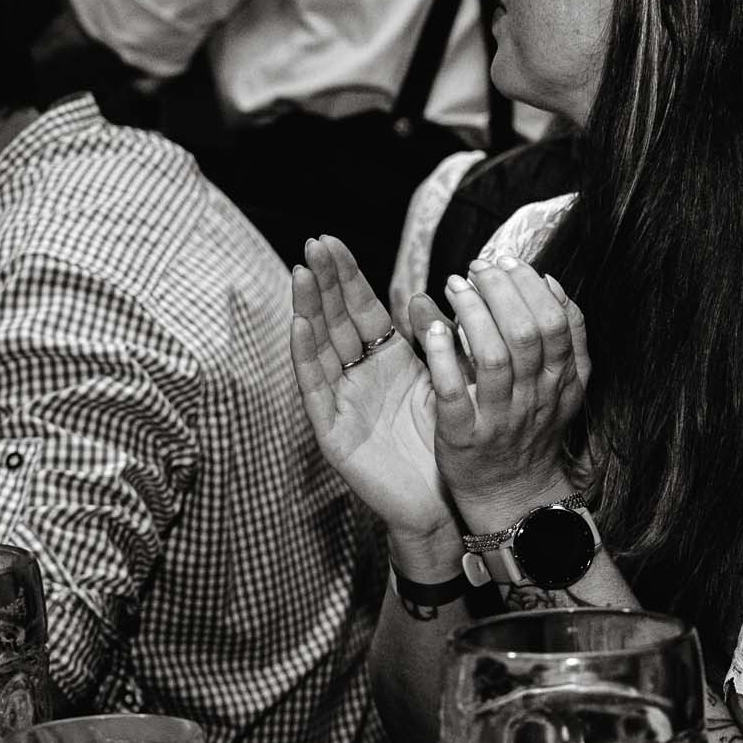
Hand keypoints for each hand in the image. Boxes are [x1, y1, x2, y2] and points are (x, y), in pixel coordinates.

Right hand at [290, 235, 447, 537]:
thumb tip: (426, 296)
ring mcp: (341, 402)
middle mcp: (357, 378)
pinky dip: (307, 356)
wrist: (442, 502)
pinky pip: (316, 389)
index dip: (346, 276)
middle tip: (313, 242)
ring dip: (309, 310)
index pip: (360, 310)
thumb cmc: (440, 444)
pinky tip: (300, 326)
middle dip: (325, 282)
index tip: (332, 240)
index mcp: (385, 364)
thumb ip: (435, 343)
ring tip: (302, 273)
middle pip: (335, 321)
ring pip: (320, 348)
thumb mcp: (442, 382)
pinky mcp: (333, 431)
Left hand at [422, 255, 591, 532]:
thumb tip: (546, 280)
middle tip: (477, 267)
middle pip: (528, 333)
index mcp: (562, 381)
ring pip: (494, 358)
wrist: (514, 496)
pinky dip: (444, 359)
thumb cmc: (530, 429)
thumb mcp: (558, 383)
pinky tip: (434, 329)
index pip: (556, 322)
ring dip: (473, 314)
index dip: (531, 286)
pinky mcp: (466, 438)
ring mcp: (502, 419)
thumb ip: (558, 336)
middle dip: (501, 290)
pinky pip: (454, 395)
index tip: (506, 262)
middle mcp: (537, 398)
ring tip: (454, 285)